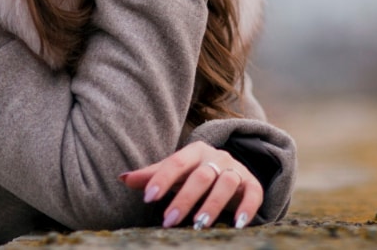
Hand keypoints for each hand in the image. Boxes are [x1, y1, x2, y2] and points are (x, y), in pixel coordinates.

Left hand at [120, 142, 261, 229]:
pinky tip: (237, 225)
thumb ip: (152, 175)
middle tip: (168, 221)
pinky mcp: (252, 184)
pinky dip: (247, 208)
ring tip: (198, 225)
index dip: (163, 178)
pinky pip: (253, 193)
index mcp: (195, 151)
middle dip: (184, 199)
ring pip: (226, 183)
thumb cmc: (194, 172)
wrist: (229, 168)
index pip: (177, 161)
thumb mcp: (175, 172)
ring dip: (213, 205)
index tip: (148, 197)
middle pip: (202, 175)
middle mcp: (217, 158)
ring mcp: (236, 169)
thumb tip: (122, 178)